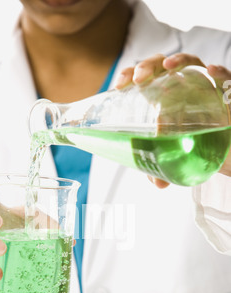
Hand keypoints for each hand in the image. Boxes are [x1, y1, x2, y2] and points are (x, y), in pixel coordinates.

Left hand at [116, 53, 230, 186]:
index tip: (119, 86)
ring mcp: (205, 85)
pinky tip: (212, 70)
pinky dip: (221, 74)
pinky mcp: (226, 93)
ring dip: (178, 60)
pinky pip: (227, 79)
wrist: (224, 149)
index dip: (130, 74)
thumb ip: (164, 165)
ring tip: (167, 66)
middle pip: (162, 64)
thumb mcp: (174, 154)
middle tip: (138, 79)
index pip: (144, 76)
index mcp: (164, 95)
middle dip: (148, 65)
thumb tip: (158, 184)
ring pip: (191, 63)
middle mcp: (183, 85)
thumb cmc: (195, 143)